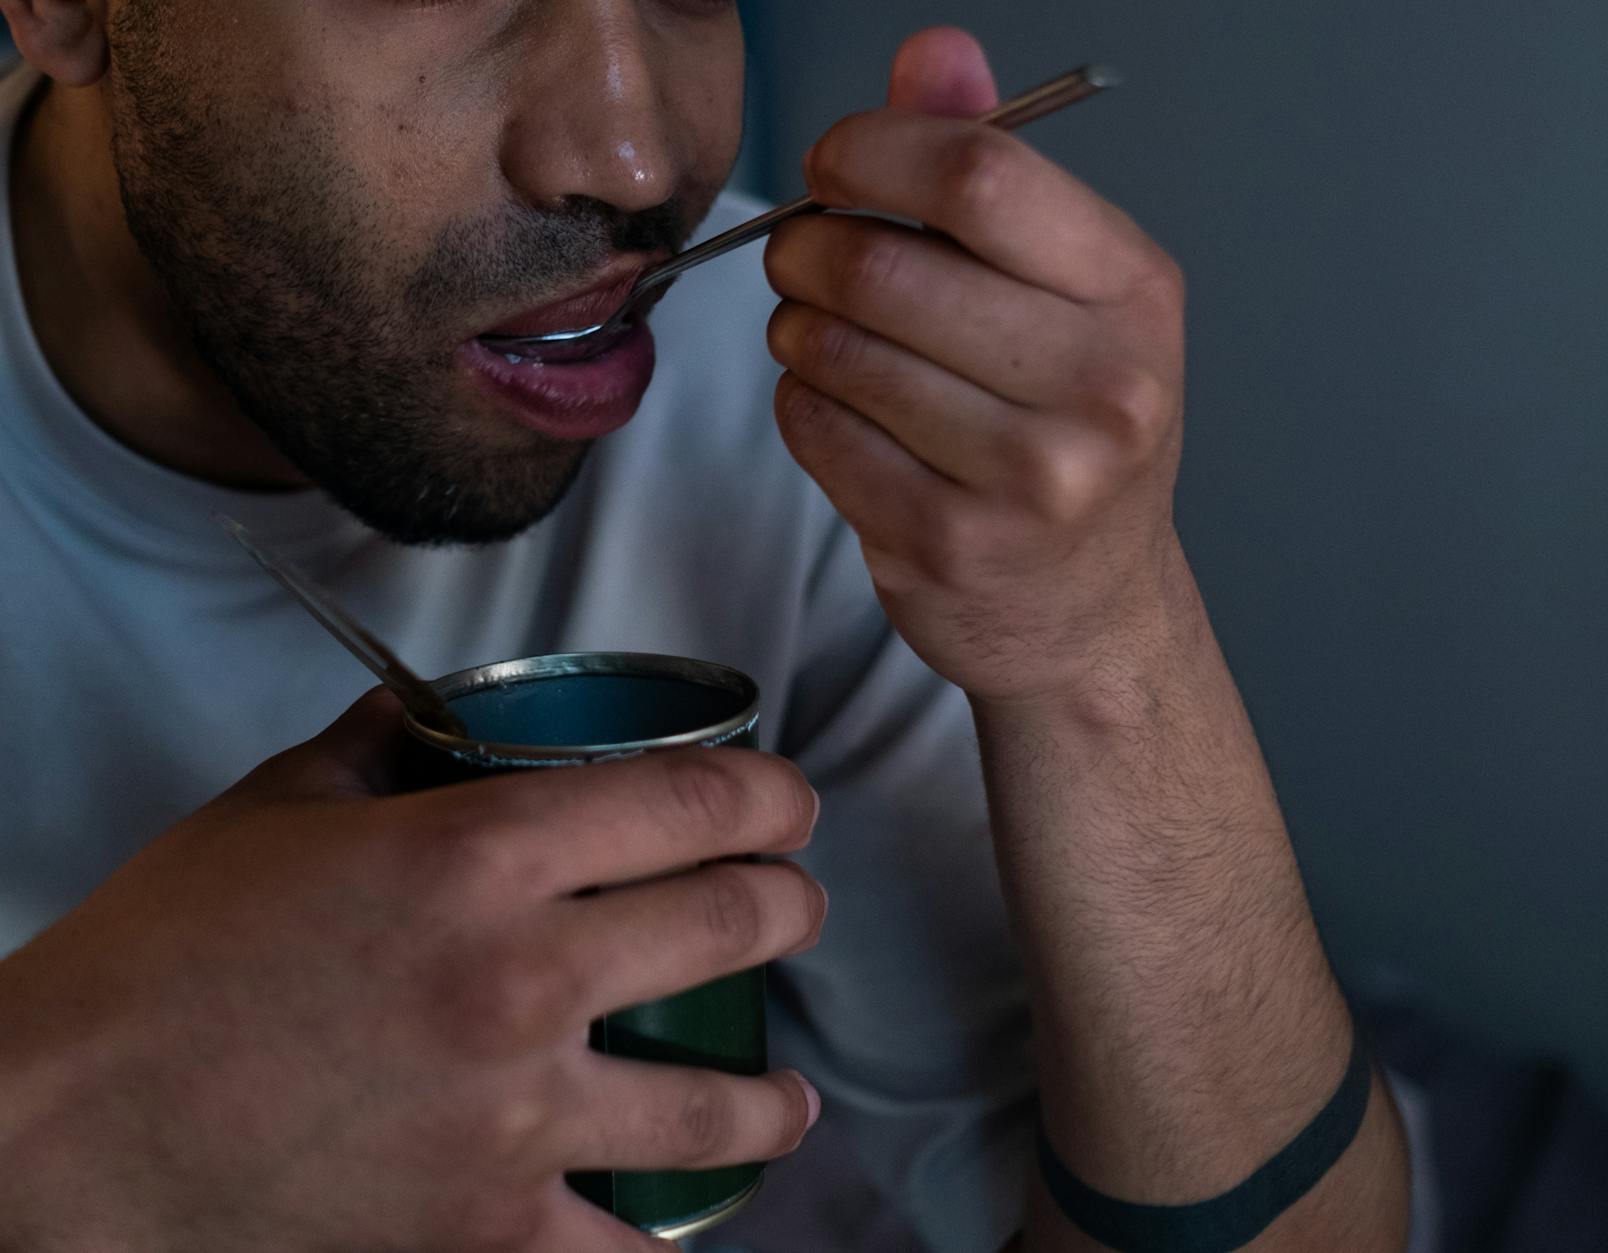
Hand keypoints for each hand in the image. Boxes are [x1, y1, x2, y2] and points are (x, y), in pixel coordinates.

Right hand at [0, 690, 825, 1252]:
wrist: (67, 1130)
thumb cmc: (162, 959)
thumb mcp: (275, 811)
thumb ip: (378, 746)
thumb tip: (429, 710)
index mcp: (476, 855)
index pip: (692, 802)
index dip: (773, 795)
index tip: (791, 804)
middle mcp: (520, 977)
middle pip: (734, 924)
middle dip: (792, 906)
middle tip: (794, 908)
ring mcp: (513, 1115)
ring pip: (717, 1104)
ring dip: (773, 1095)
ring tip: (788, 1095)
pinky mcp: (483, 1229)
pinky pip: (623, 1252)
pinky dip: (666, 1239)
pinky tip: (689, 1221)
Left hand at [765, 28, 1187, 706]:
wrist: (1088, 610)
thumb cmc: (1073, 434)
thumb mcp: (1070, 296)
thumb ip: (996, 170)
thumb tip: (935, 55)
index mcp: (1135, 298)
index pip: (980, 177)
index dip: (875, 149)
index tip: (838, 163)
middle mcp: (1100, 388)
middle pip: (888, 265)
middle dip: (811, 246)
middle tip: (803, 256)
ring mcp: (1028, 479)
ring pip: (837, 351)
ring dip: (798, 329)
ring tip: (819, 335)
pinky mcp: (948, 543)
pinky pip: (816, 432)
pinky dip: (802, 405)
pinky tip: (838, 410)